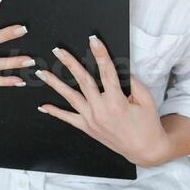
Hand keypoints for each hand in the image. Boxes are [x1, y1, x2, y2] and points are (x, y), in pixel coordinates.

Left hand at [35, 36, 170, 167]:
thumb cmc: (147, 124)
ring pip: (70, 97)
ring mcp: (91, 119)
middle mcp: (101, 110)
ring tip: (43, 72)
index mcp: (117, 101)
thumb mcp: (146, 100)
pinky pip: (67, 118)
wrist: (144, 149)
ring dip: (55, 83)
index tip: (93, 40)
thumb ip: (133, 82)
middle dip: (70, 63)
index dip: (100, 54)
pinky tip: (43, 106)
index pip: (107, 72)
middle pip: (83, 81)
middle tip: (59, 51)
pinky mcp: (87, 127)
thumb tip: (119, 68)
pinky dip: (54, 112)